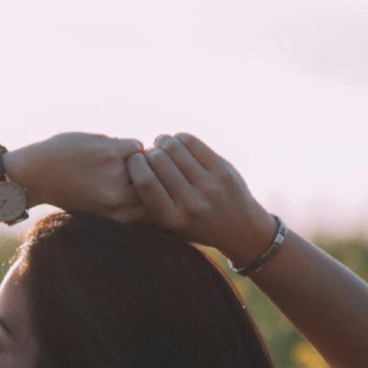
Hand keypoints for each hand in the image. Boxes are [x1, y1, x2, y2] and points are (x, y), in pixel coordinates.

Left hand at [7, 132, 147, 220]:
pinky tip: (111, 148)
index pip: (155, 205)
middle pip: (156, 183)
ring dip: (138, 158)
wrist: (34, 175)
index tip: (152, 186)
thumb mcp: (97, 207)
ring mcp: (115, 174)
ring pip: (148, 162)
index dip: (157, 193)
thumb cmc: (66, 190)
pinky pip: (136, 145)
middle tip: (137, 168)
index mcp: (117, 215)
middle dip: (152, 174)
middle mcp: (119, 198)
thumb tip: (154, 189)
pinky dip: (128, 145)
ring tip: (117, 159)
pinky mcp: (110, 152)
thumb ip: (123, 202)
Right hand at [126, 133, 274, 261]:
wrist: (241, 229)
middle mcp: (191, 203)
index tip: (134, 160)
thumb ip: (149, 201)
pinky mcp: (223, 170)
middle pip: (158, 161)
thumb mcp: (170, 224)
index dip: (135, 164)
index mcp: (172, 219)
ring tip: (161, 144)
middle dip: (150, 152)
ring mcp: (209, 185)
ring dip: (163, 141)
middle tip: (150, 153)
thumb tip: (126, 164)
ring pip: (175, 148)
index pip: (144, 182)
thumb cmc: (195, 225)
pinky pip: (193, 143)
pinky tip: (178, 143)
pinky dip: (180, 138)